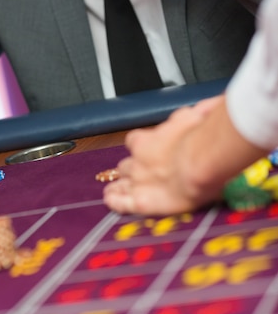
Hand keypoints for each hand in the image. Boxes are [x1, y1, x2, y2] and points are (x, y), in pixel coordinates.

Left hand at [103, 102, 224, 215]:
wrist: (201, 160)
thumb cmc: (198, 137)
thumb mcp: (192, 117)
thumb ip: (190, 116)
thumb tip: (200, 110)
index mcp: (145, 141)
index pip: (134, 142)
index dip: (141, 146)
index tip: (150, 149)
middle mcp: (137, 161)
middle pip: (127, 165)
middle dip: (132, 168)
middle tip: (140, 172)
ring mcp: (137, 182)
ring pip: (122, 183)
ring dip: (120, 185)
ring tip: (116, 188)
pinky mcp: (143, 202)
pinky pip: (122, 203)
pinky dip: (116, 202)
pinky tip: (111, 201)